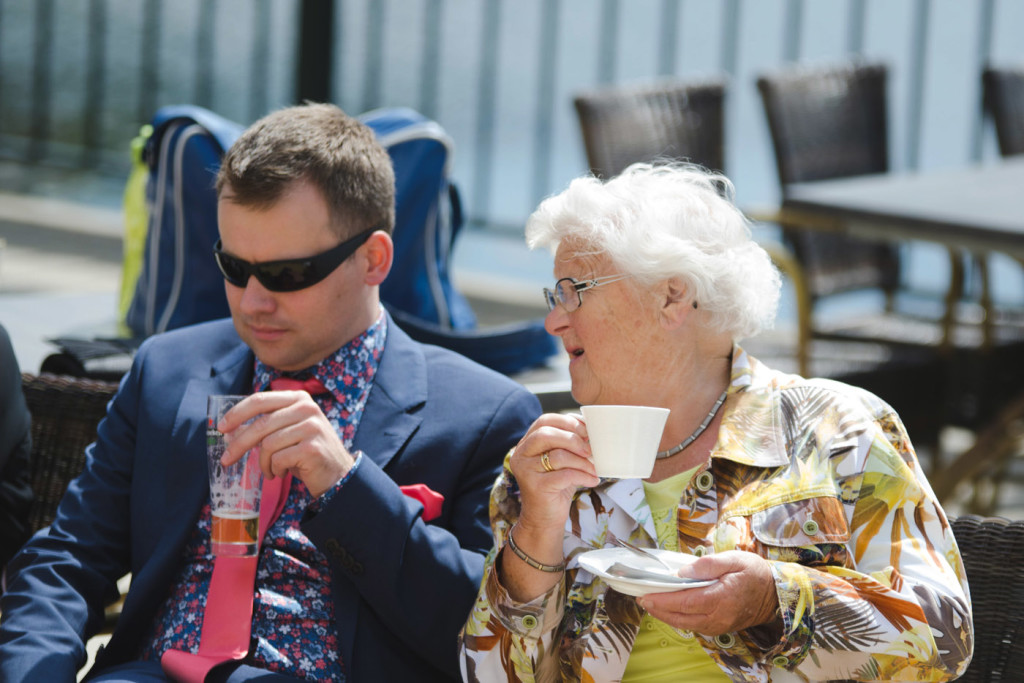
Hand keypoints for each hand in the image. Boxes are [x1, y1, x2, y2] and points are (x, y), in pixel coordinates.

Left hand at [218, 390, 354, 497]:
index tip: (221, 428)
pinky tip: (283, 473)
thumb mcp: (287, 432)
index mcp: (299, 398)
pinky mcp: (312, 448)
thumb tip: (230, 431)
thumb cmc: (306, 452)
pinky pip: (278, 459)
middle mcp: (307, 408)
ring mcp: (312, 427)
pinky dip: (275, 470)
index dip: (237, 413)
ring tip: (270, 470)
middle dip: (239, 444)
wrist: (337, 474)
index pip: (260, 400)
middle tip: (226, 460)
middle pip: (261, 424)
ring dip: (263, 463)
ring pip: (268, 445)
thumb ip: (265, 425)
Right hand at [508, 412, 598, 535]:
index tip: (586, 430)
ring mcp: (526, 471)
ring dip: (582, 461)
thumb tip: (591, 429)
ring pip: (558, 455)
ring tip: (594, 468)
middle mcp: (521, 455)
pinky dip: (583, 476)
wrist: (543, 519)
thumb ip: (568, 444)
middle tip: (590, 449)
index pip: (544, 421)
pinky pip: (565, 475)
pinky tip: (592, 480)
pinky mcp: (536, 487)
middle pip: (546, 434)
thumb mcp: (561, 461)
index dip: (567, 421)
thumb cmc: (556, 487)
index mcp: (526, 444)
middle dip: (573, 438)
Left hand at [637, 551, 778, 635]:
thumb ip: (708, 564)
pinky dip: (678, 619)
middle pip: (681, 617)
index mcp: (722, 598)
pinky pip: (694, 626)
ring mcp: (719, 626)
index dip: (663, 600)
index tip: (645, 595)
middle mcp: (719, 617)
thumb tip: (683, 571)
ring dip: (666, 615)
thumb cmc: (754, 573)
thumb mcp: (734, 558)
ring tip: (650, 603)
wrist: (775, 595)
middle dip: (658, 609)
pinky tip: (669, 609)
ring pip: (686, 625)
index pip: (685, 602)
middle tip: (641, 598)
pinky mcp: (719, 628)